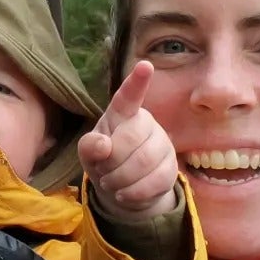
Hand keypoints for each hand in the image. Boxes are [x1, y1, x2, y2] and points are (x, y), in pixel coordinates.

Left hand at [78, 61, 181, 220]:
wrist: (123, 189)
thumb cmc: (104, 160)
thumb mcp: (88, 153)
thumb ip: (89, 145)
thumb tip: (104, 145)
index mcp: (122, 113)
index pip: (128, 97)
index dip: (136, 82)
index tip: (145, 65)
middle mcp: (146, 122)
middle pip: (130, 139)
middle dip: (111, 162)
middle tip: (102, 172)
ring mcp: (162, 144)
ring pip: (144, 161)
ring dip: (120, 179)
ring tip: (110, 183)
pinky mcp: (171, 167)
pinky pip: (156, 180)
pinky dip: (134, 192)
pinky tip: (123, 193)